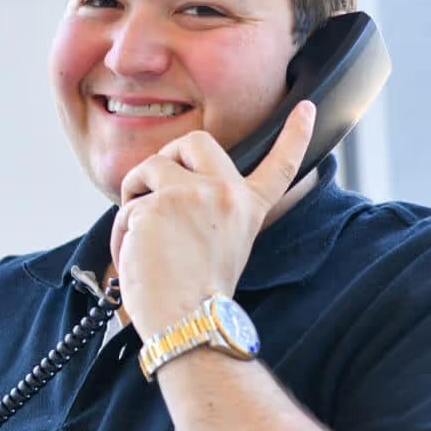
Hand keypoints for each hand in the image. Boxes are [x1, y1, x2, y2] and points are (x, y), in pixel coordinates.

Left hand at [110, 101, 316, 338]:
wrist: (187, 322)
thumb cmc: (196, 296)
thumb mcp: (223, 247)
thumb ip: (208, 212)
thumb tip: (168, 188)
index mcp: (247, 209)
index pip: (279, 166)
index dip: (295, 136)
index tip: (306, 108)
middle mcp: (225, 194)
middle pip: (195, 140)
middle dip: (168, 154)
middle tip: (154, 184)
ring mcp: (190, 194)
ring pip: (150, 167)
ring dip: (134, 193)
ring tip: (137, 230)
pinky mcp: (156, 204)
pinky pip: (128, 205)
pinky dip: (123, 230)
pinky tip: (133, 256)